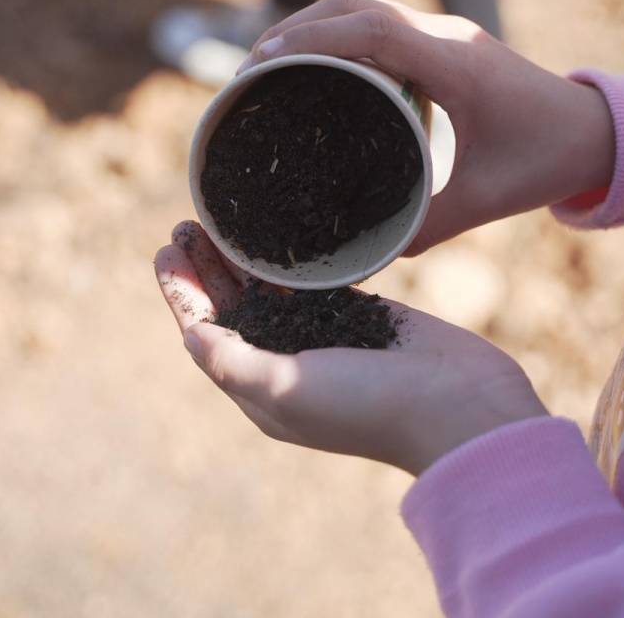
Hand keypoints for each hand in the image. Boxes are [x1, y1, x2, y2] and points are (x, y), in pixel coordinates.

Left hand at [154, 221, 549, 474]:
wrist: (457, 406)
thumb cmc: (369, 405)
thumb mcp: (284, 389)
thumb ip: (231, 362)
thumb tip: (191, 336)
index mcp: (262, 388)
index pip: (206, 333)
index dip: (182, 292)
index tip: (165, 249)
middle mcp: (288, 363)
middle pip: (233, 307)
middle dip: (206, 266)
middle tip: (188, 222)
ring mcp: (325, 338)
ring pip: (268, 290)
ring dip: (242, 257)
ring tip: (221, 218)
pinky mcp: (361, 315)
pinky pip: (313, 282)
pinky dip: (289, 259)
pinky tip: (277, 231)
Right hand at [238, 0, 616, 253]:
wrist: (596, 131)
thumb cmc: (544, 162)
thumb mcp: (482, 202)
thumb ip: (422, 229)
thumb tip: (361, 257)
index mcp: (455, 64)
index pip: (372, 30)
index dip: (311, 40)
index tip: (261, 63)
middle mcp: (447, 35)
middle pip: (355, 5)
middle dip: (296, 28)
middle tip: (250, 68)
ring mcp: (445, 32)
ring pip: (365, 6)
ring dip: (314, 24)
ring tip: (269, 63)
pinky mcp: (444, 40)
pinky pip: (380, 21)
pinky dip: (339, 32)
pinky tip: (316, 63)